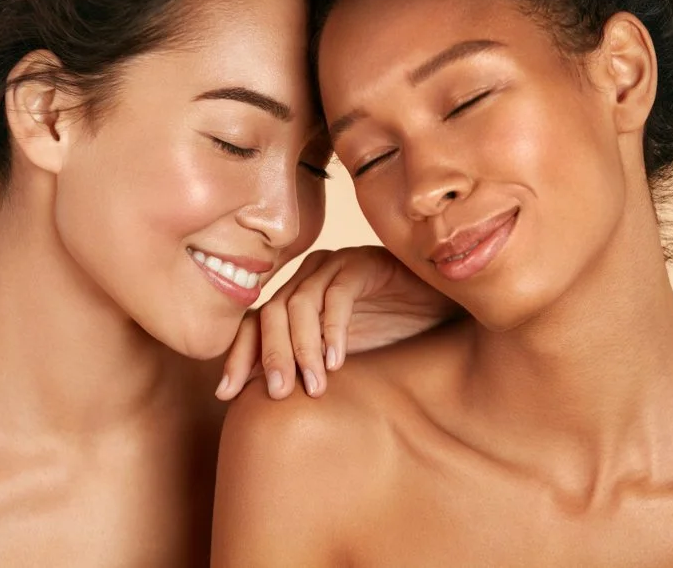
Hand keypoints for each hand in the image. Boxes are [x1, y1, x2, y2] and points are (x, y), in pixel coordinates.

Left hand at [214, 246, 460, 400]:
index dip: (238, 356)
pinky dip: (334, 329)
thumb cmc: (394, 336)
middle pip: (270, 313)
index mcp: (297, 299)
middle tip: (279, 394)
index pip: (254, 323)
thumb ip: (308, 372)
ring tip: (314, 385)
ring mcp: (336, 267)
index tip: (226, 395)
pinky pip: (339, 295)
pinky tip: (338, 361)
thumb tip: (263, 407)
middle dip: (270, 355)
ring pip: (300, 304)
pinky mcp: (365, 264)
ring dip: (303, 348)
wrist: (445, 313)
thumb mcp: (343, 360)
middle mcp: (309, 278)